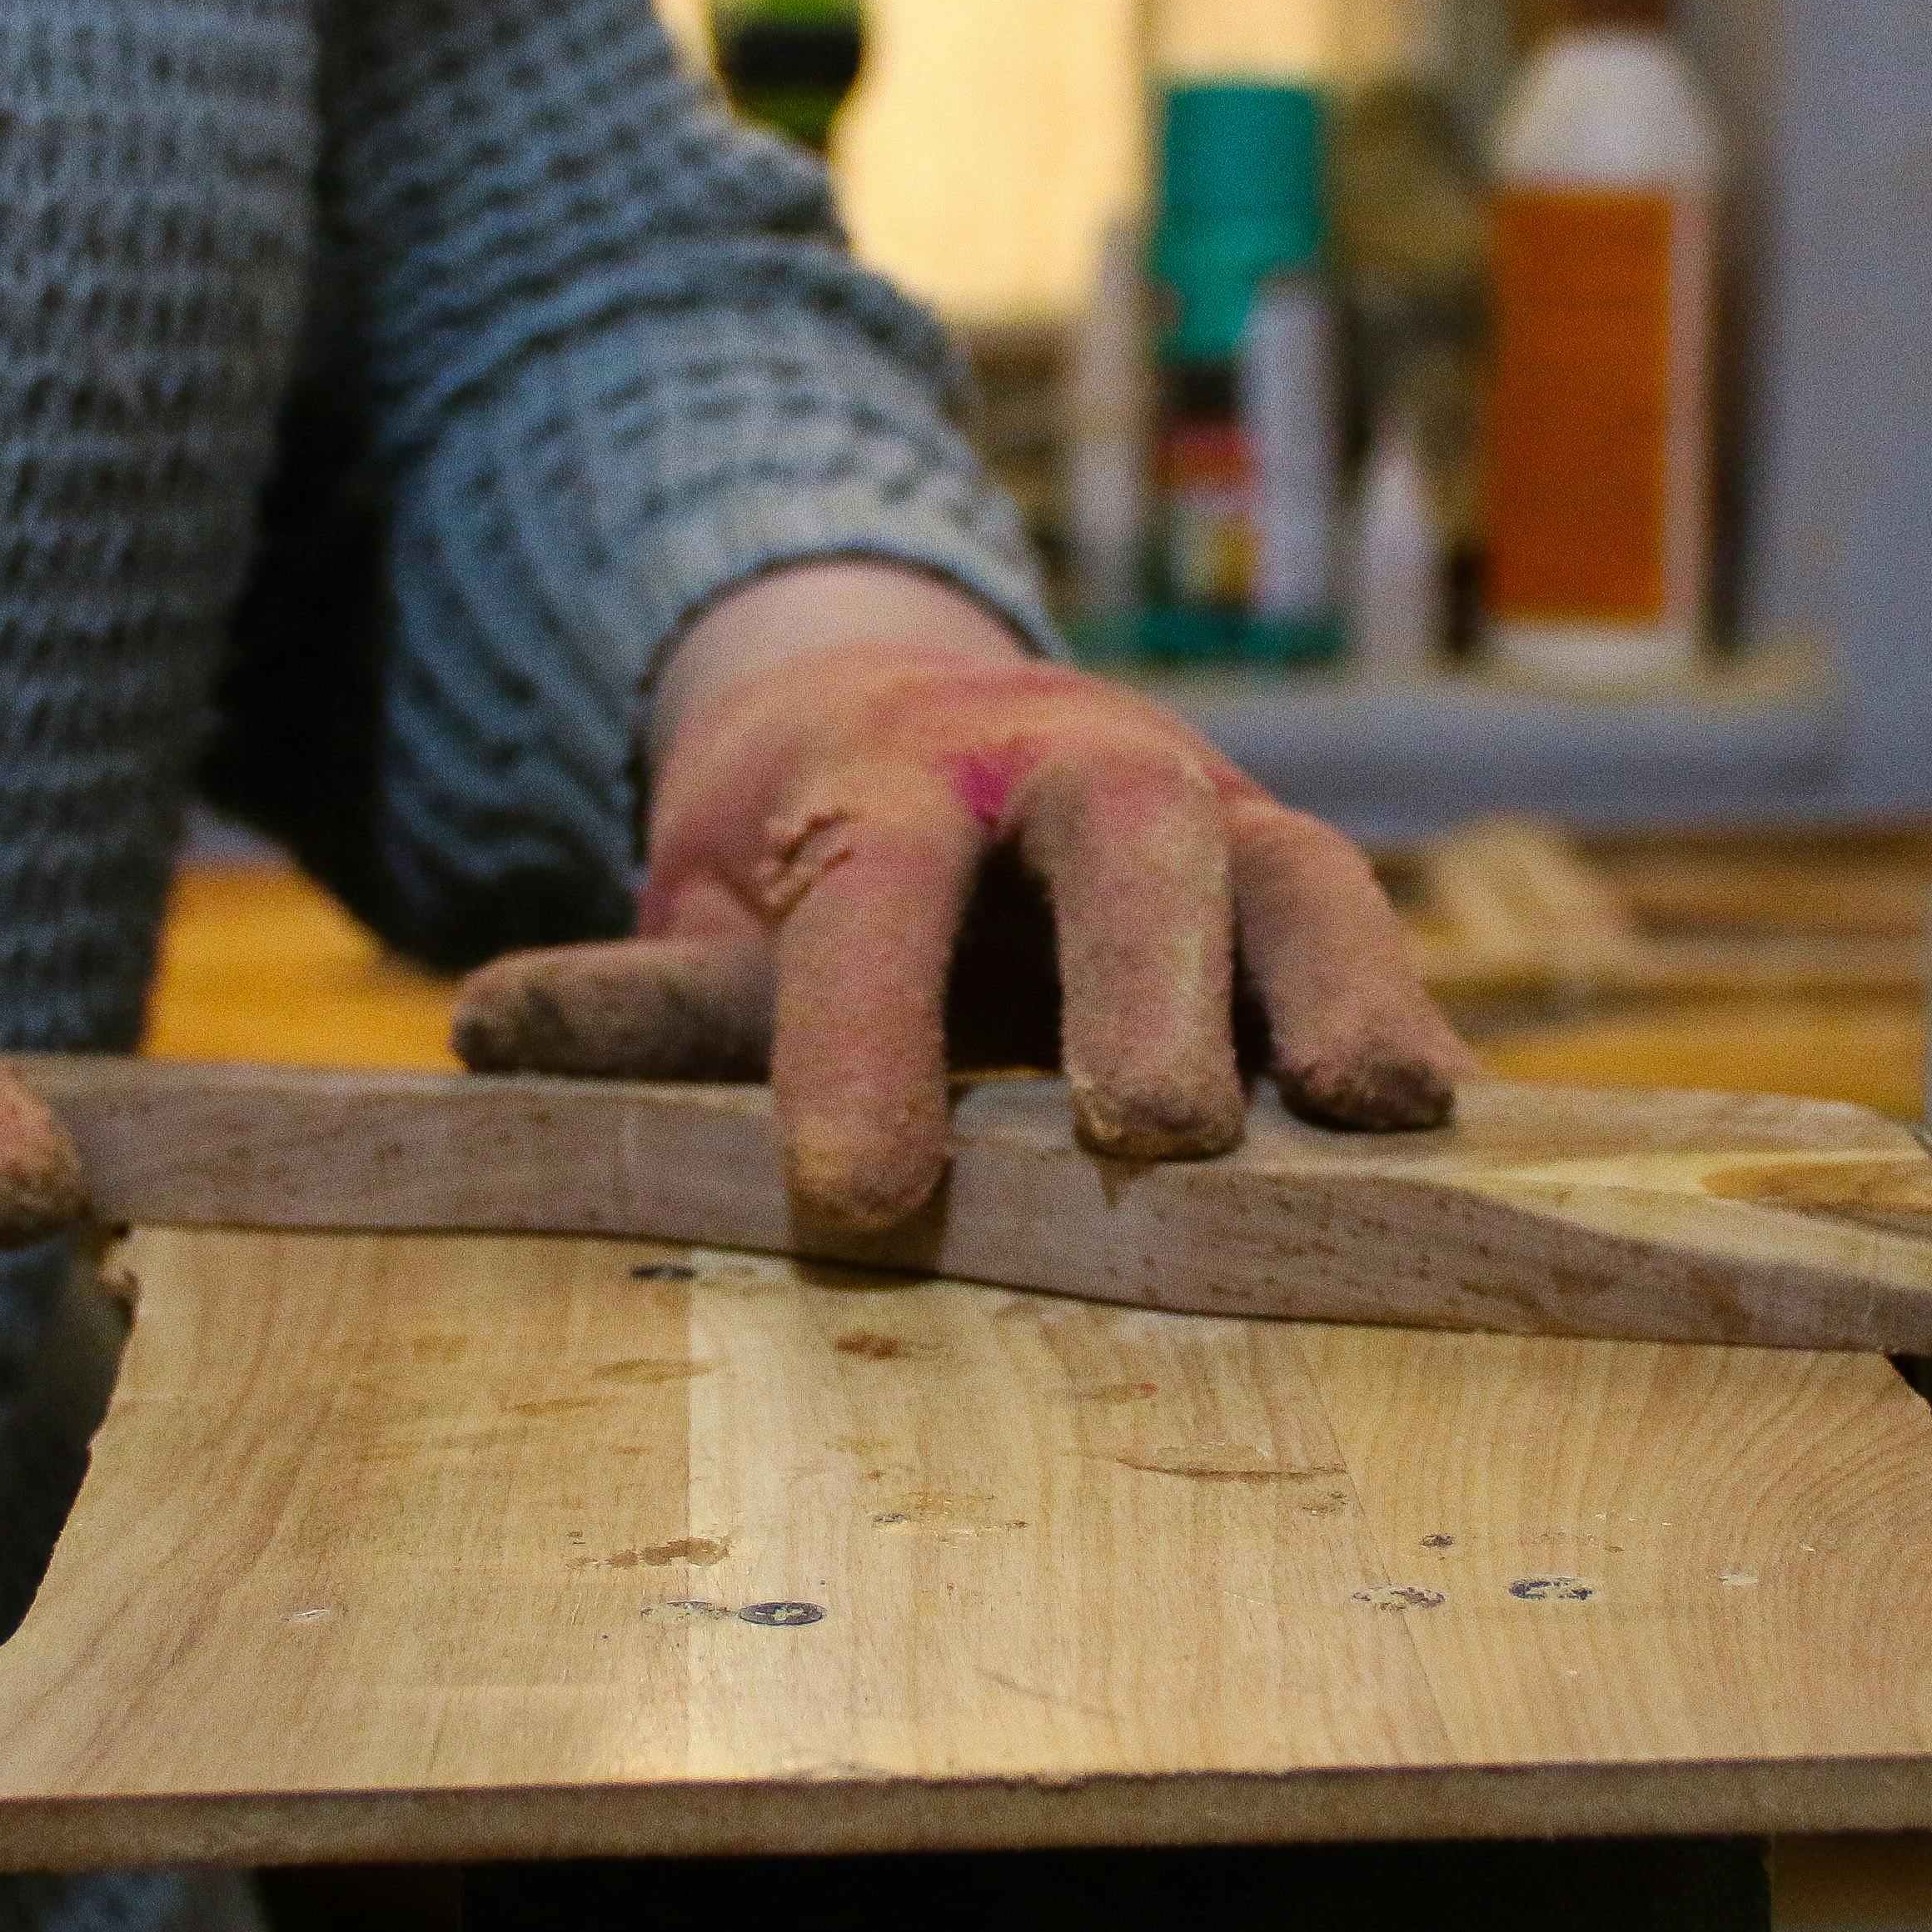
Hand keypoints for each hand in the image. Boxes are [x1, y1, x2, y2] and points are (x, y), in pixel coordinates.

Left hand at [451, 568, 1470, 1225]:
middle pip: (1130, 843)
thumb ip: (642, 1001)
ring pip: (1295, 878)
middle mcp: (1082, 775)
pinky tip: (1451, 1151)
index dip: (860, 1040)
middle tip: (1149, 1135)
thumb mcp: (725, 916)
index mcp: (899, 780)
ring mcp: (1219, 823)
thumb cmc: (831, 869)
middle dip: (1147, 980)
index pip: (876, 894)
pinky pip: (1373, 961)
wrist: (952, 736)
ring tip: (1381, 1119)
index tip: (850, 1195)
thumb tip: (480, 1031)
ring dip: (1340, 991)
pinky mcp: (1312, 900)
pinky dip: (1411, 1041)